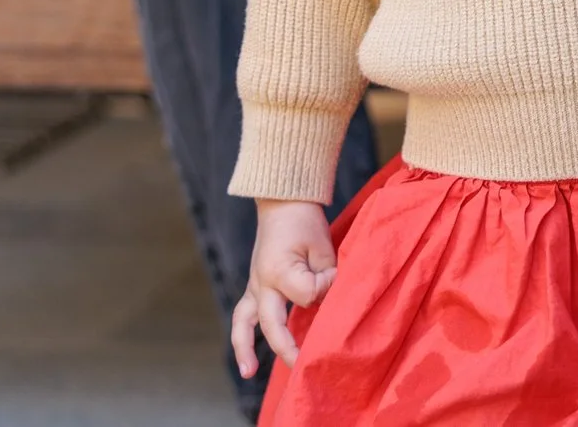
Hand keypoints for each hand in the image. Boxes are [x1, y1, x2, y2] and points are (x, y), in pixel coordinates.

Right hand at [230, 199, 337, 379]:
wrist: (283, 203)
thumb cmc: (305, 222)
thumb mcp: (323, 247)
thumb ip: (325, 277)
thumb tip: (326, 300)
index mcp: (280, 270)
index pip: (309, 295)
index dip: (326, 286)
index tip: (334, 272)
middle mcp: (262, 282)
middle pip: (273, 324)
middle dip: (288, 348)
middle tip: (305, 368)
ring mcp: (255, 286)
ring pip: (244, 323)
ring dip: (245, 350)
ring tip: (248, 373)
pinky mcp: (255, 287)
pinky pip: (243, 316)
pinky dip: (243, 337)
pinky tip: (246, 360)